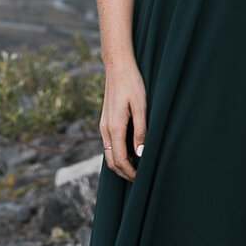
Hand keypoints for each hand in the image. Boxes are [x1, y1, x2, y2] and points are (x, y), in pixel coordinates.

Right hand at [100, 62, 147, 180]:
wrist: (117, 66)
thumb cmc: (132, 84)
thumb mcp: (141, 106)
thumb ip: (140, 131)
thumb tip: (141, 154)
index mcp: (114, 127)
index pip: (119, 159)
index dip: (130, 172)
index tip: (142, 179)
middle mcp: (105, 128)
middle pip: (111, 160)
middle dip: (124, 172)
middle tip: (140, 178)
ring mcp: (103, 125)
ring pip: (108, 153)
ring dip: (120, 164)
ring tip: (137, 167)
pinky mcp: (105, 121)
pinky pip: (109, 144)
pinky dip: (117, 153)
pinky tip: (130, 152)